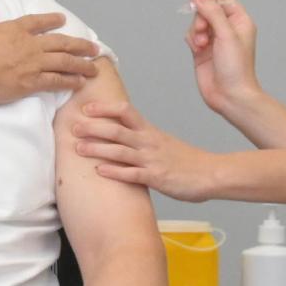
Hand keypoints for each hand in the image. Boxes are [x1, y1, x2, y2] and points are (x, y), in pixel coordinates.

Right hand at [0, 3, 100, 108]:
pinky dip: (70, 81)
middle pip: (61, 43)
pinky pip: (57, 81)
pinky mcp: (32, 83)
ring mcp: (33, 64)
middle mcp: (29, 45)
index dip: (51, 20)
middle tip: (94, 48)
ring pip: (64, 62)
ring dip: (81, 65)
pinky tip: (80, 83)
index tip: (62, 20)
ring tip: (94, 68)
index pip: (37, 22)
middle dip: (79, 45)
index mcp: (14, 29)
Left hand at [66, 95, 226, 201]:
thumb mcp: (162, 142)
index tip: (86, 107)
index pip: (125, 111)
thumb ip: (141, 137)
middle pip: (117, 130)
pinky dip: (115, 172)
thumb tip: (118, 132)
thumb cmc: (186, 160)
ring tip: (78, 148)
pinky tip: (100, 171)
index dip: (104, 108)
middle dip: (93, 127)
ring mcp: (152, 160)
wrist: (212, 174)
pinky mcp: (157, 178)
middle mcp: (149, 142)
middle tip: (73, 126)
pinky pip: (132, 174)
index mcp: (150, 131)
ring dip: (98, 149)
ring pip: (121, 151)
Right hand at [186, 0, 265, 120]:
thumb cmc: (236, 68)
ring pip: (197, 23)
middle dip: (200, 18)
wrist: (229, 94)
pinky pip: (191, 35)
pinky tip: (197, 50)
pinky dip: (191, 39)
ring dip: (195, 31)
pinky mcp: (202, 50)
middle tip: (202, 30)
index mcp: (240, 22)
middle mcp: (228, 29)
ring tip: (201, 44)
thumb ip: (213, 13)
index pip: (224, 0)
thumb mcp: (226, 35)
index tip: (198, 2)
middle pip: (207, 10)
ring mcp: (214, 40)